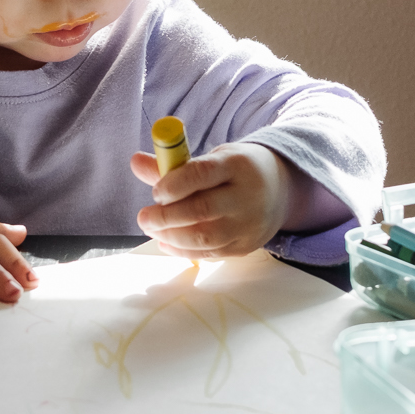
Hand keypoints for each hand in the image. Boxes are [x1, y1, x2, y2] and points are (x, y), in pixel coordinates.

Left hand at [130, 142, 295, 258]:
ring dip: (172, 236)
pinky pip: (212, 253)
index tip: (155, 193)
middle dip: (166, 217)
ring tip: (154, 229)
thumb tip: (135, 162)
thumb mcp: (211, 160)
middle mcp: (247, 194)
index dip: (174, 185)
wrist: (280, 190)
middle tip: (144, 217)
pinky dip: (184, 251)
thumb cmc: (234, 172)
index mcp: (236, 164)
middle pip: (203, 209)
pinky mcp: (246, 246)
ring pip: (206, 237)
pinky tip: (167, 242)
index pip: (202, 174)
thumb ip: (173, 165)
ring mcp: (249, 223)